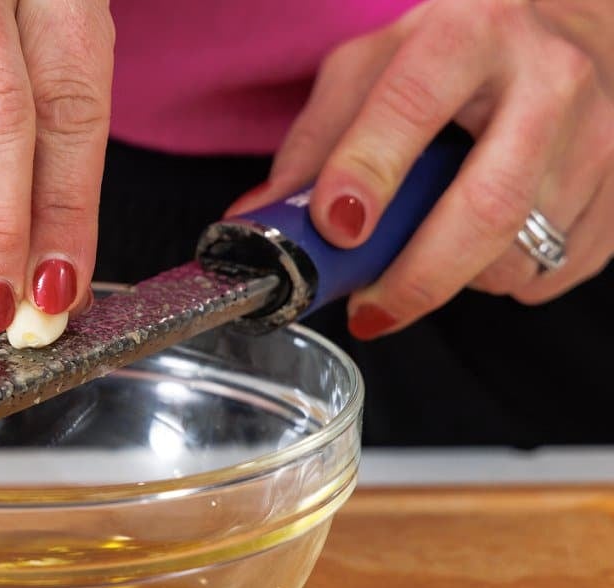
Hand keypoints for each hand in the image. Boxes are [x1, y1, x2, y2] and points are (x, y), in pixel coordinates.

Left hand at [225, 0, 613, 338]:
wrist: (575, 29)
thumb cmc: (455, 55)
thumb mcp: (373, 70)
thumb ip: (315, 142)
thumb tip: (254, 223)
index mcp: (466, 34)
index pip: (410, 108)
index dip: (367, 175)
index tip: (334, 229)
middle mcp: (547, 77)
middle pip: (487, 207)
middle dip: (417, 278)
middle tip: (370, 312)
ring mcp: (600, 134)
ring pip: (520, 254)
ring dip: (459, 279)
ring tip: (433, 249)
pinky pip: (553, 272)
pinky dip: (506, 278)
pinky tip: (489, 241)